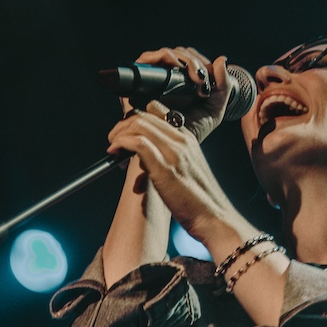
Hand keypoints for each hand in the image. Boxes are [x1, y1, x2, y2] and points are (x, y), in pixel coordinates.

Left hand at [107, 98, 239, 244]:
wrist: (213, 216)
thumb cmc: (198, 199)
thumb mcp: (185, 168)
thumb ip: (168, 155)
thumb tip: (143, 152)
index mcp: (186, 138)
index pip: (155, 109)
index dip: (134, 116)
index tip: (124, 131)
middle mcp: (181, 139)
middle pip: (143, 114)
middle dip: (122, 124)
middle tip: (114, 140)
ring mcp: (174, 151)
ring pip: (139, 123)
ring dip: (119, 133)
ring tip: (113, 147)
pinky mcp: (165, 167)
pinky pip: (138, 142)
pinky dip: (121, 143)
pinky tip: (115, 153)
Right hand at [120, 46, 231, 142]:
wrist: (173, 144)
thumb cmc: (192, 130)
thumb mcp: (214, 108)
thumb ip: (224, 85)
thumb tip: (221, 59)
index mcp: (184, 82)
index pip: (190, 58)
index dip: (200, 61)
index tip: (208, 77)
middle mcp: (167, 78)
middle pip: (178, 53)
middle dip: (193, 61)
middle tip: (201, 79)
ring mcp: (154, 78)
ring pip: (166, 53)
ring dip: (182, 58)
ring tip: (194, 76)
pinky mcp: (140, 80)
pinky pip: (148, 58)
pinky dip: (164, 57)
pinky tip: (176, 67)